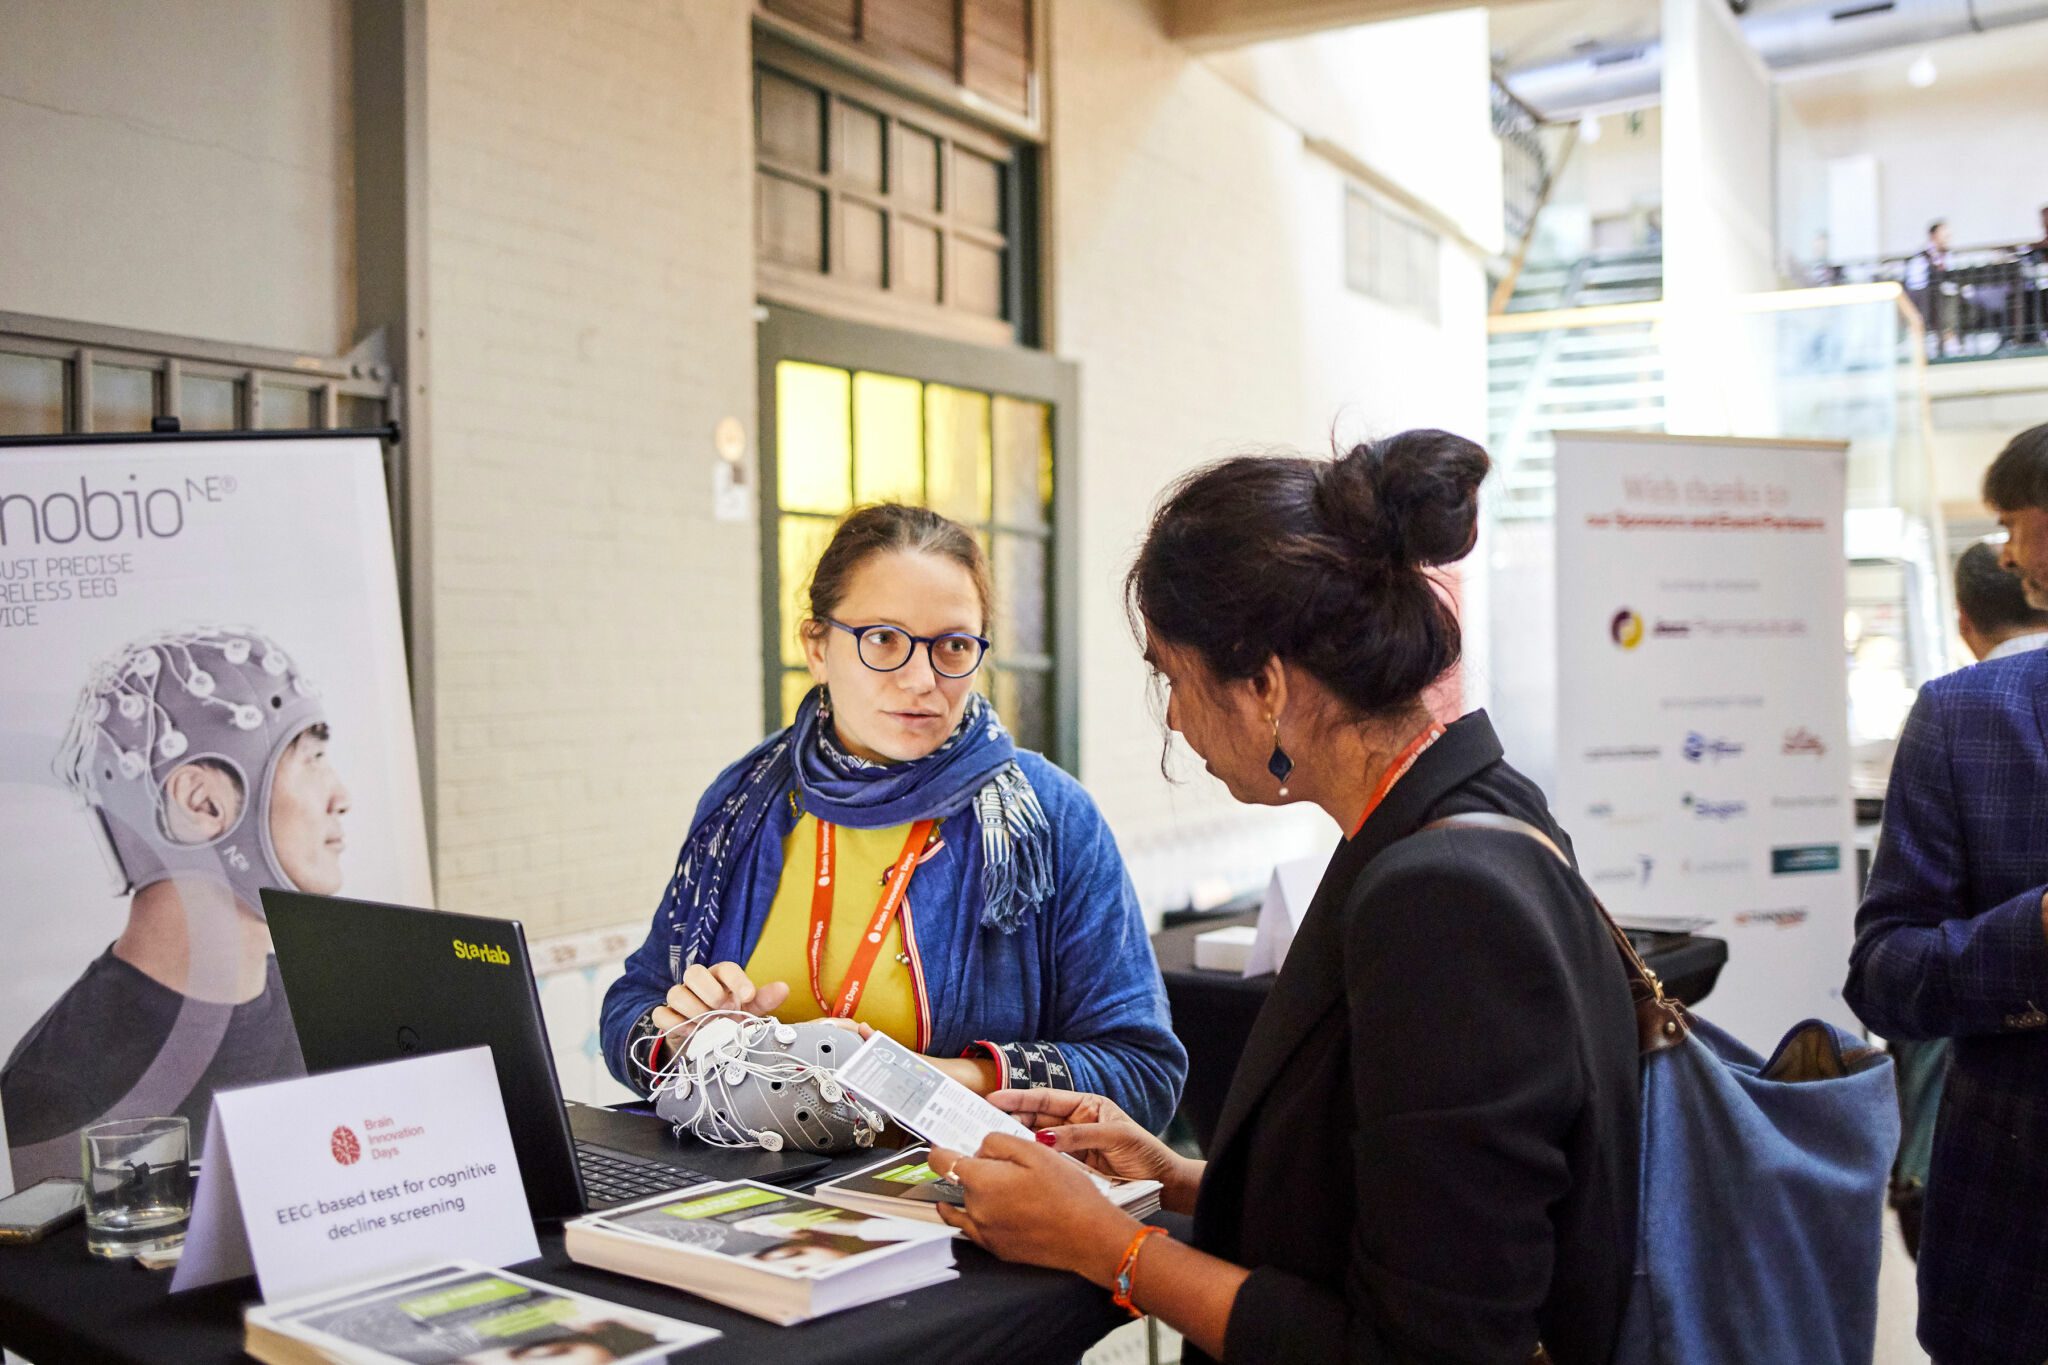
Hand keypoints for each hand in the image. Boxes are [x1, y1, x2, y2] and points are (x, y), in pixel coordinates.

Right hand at [649, 962, 789, 1043]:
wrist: (709, 1043)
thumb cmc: (731, 1019)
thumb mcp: (749, 1011)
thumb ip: (765, 1000)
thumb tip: (784, 988)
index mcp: (721, 977)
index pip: (726, 968)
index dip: (737, 980)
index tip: (748, 997)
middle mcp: (698, 984)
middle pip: (693, 972)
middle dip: (710, 992)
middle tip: (724, 1009)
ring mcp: (680, 999)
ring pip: (675, 992)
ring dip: (693, 1009)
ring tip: (708, 1024)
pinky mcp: (667, 1017)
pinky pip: (661, 1014)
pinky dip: (674, 1023)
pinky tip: (691, 1032)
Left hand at [929, 1132, 1138, 1282]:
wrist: (1089, 1237)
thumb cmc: (1068, 1194)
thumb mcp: (1035, 1151)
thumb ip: (998, 1142)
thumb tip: (980, 1147)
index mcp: (982, 1181)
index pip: (942, 1161)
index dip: (941, 1149)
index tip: (942, 1145)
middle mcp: (976, 1209)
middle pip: (959, 1180)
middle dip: (973, 1168)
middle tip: (1001, 1162)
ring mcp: (984, 1233)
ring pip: (966, 1203)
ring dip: (976, 1191)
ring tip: (1005, 1185)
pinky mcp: (995, 1249)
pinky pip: (972, 1227)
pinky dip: (971, 1216)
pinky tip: (982, 1209)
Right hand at [988, 1088, 1186, 1188]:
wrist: (1164, 1184)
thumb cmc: (1146, 1154)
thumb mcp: (1116, 1137)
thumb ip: (1080, 1136)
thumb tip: (1045, 1137)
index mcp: (1087, 1106)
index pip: (1046, 1098)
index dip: (1019, 1098)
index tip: (993, 1099)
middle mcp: (1076, 1123)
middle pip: (1036, 1117)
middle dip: (1010, 1118)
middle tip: (983, 1122)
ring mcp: (1072, 1146)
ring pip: (1037, 1140)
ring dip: (1016, 1140)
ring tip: (992, 1142)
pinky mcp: (1072, 1168)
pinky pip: (1046, 1161)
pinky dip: (1031, 1161)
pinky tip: (1014, 1162)